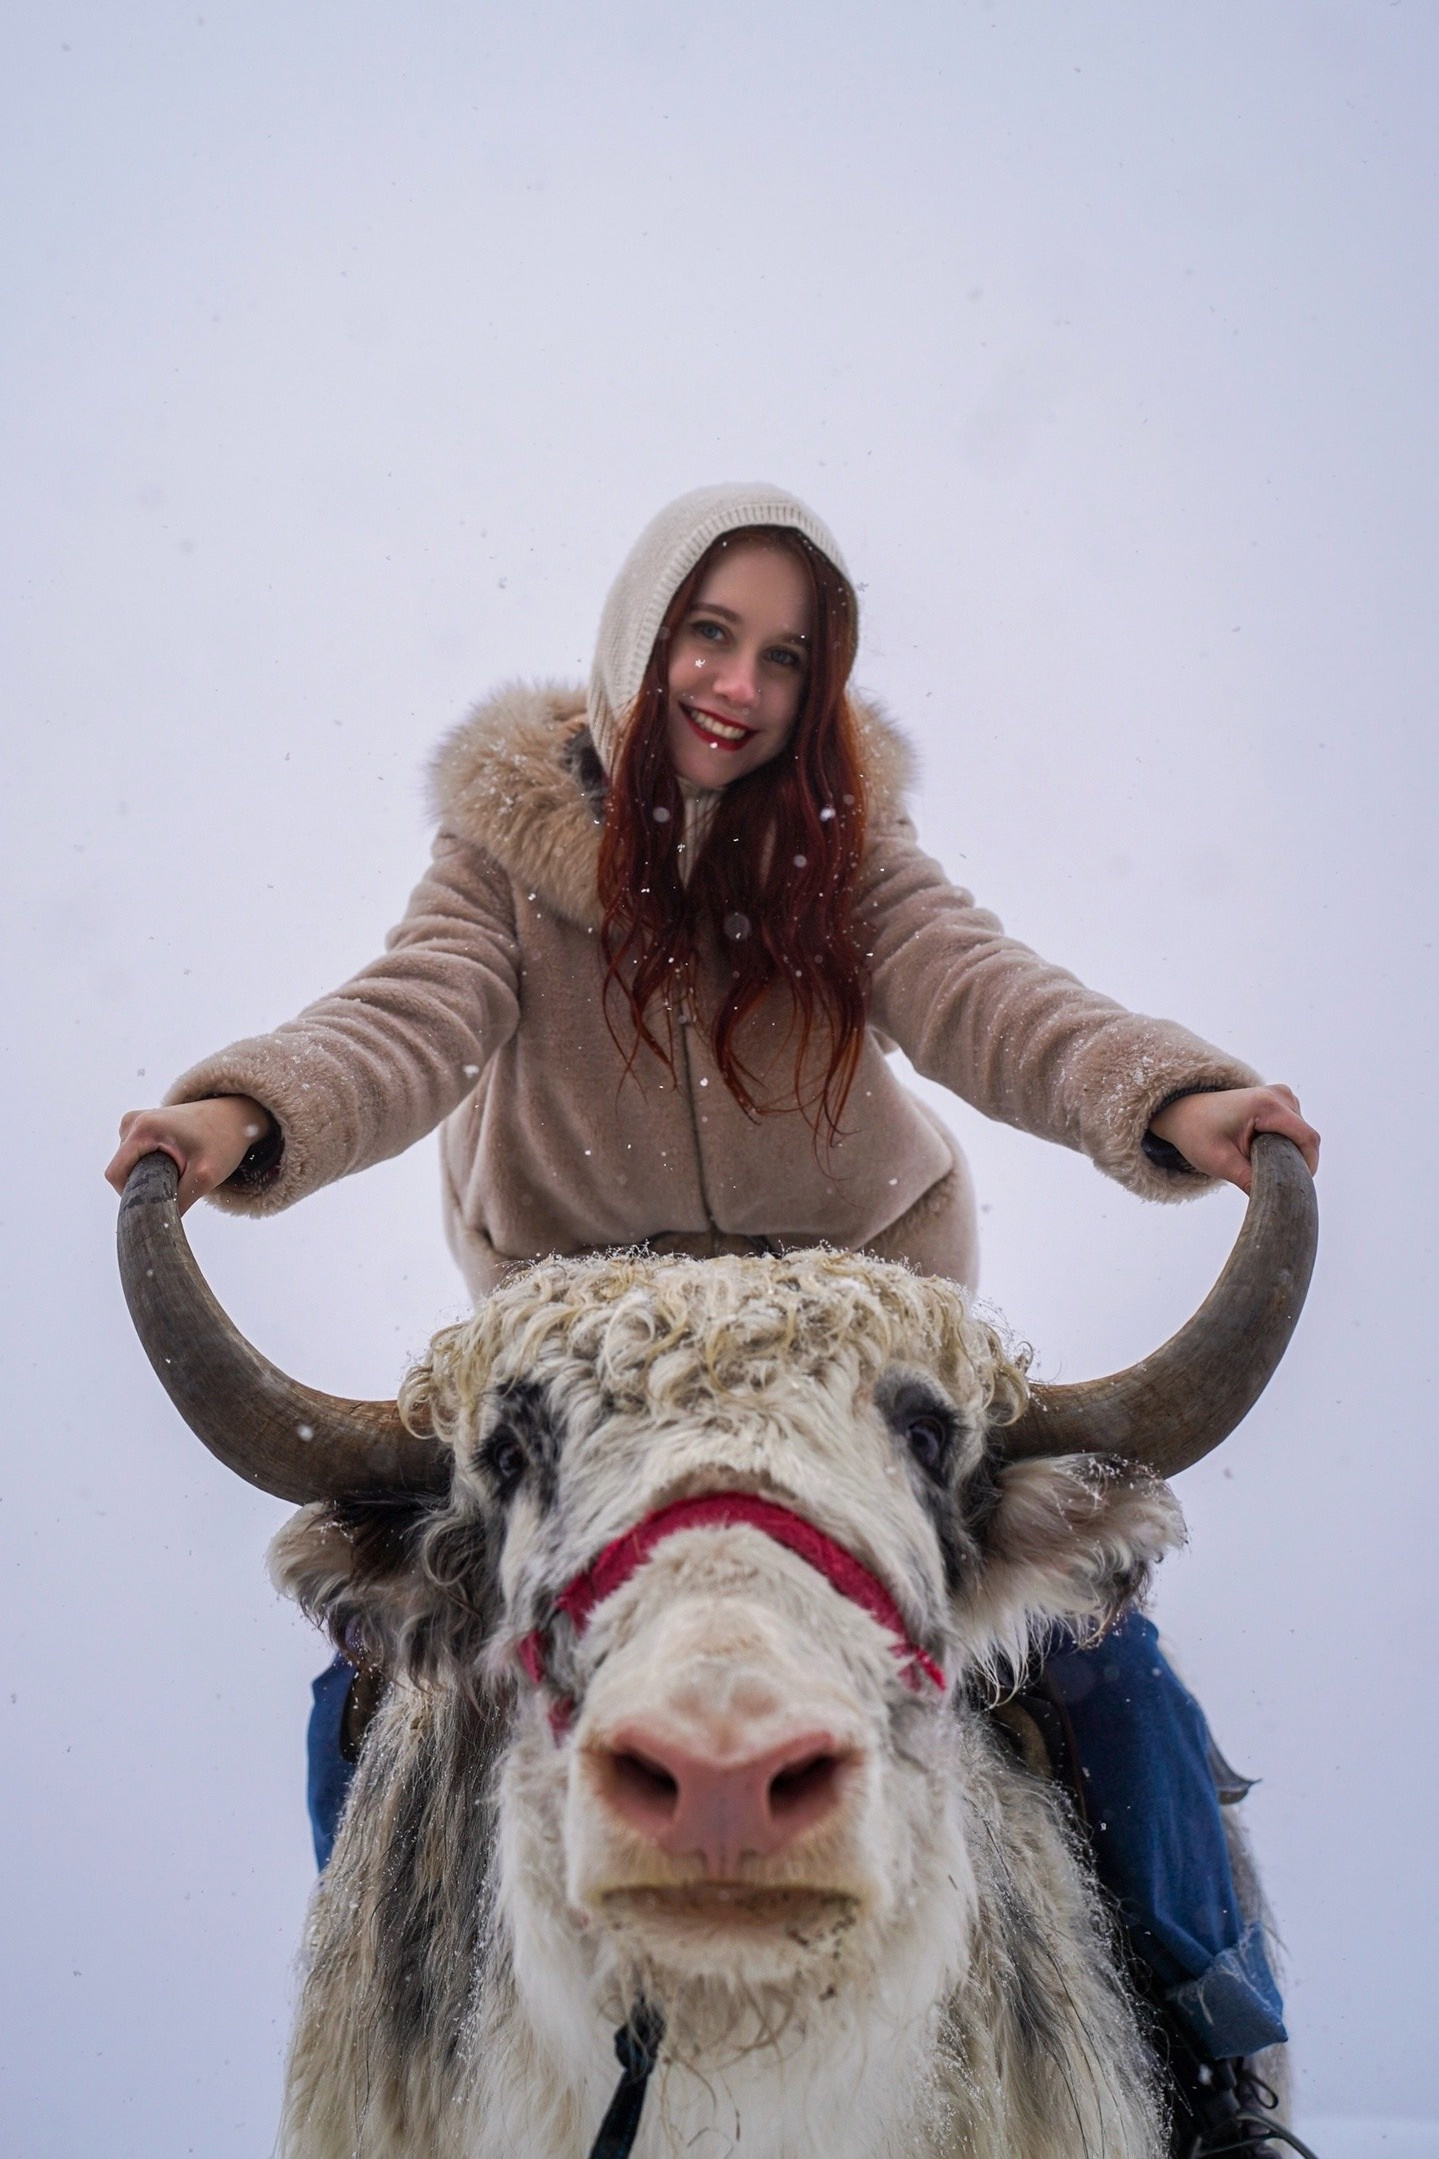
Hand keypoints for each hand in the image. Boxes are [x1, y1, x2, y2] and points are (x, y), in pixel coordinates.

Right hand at [106, 1096, 272, 1213]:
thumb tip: (159, 1226)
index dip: (130, 1195)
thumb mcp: (206, 1176)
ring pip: (127, 1164)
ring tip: (179, 1170)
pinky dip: (150, 1165)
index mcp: (143, 1128)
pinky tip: (175, 1163)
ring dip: (147, 1175)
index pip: (116, 1174)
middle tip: (176, 1185)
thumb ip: (180, 1201)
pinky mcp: (141, 1125)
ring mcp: (135, 1121)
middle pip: (121, 1170)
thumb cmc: (223, 1142)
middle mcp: (133, 1121)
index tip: (156, 1201)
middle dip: (142, 1184)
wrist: (234, 1117)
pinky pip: (134, 1156)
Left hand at [1149, 1084, 1319, 1194]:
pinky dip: (1284, 1145)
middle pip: (1306, 1139)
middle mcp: (1280, 1095)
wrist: (1184, 1113)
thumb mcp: (1220, 1162)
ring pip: (1302, 1136)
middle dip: (1294, 1162)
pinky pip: (1295, 1130)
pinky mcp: (1281, 1101)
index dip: (1307, 1167)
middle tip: (1267, 1178)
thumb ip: (1249, 1182)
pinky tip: (1261, 1151)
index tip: (1294, 1188)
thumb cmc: (1198, 1134)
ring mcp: (1282, 1095)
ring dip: (1288, 1154)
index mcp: (1266, 1105)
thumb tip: (1276, 1204)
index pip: (1307, 1139)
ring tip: (1257, 1160)